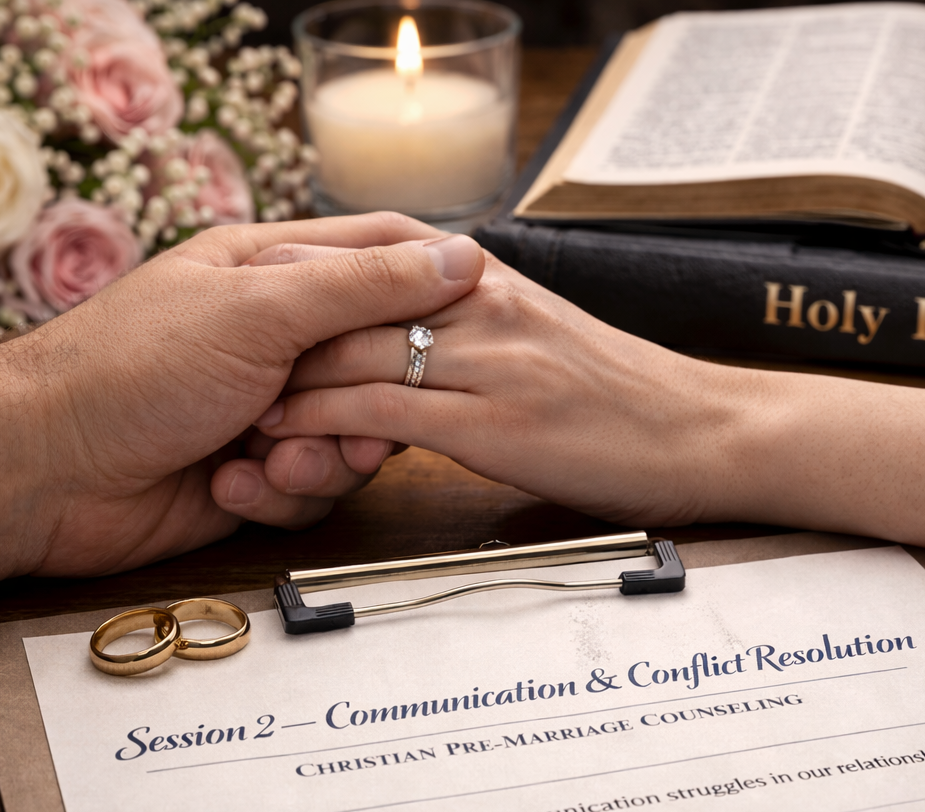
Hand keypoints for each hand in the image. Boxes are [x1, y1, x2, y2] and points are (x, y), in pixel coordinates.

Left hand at [18, 213, 484, 574]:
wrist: (42, 471)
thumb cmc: (134, 368)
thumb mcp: (260, 310)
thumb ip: (365, 287)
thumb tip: (464, 256)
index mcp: (272, 270)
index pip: (382, 257)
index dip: (433, 283)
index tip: (478, 317)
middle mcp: (275, 336)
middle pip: (382, 362)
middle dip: (371, 402)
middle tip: (349, 424)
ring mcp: (266, 409)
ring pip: (355, 436)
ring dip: (322, 460)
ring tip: (269, 462)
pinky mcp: (255, 474)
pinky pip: (312, 490)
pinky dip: (279, 494)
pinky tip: (231, 485)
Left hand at [250, 255, 769, 525]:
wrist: (708, 436)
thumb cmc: (627, 398)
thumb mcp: (545, 342)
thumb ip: (473, 321)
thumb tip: (405, 327)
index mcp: (490, 279)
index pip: (374, 255)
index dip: (304, 279)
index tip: (250, 312)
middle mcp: (483, 304)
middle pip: (346, 301)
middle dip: (274, 336)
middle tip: (215, 369)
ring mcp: (489, 361)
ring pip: (353, 356)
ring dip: (285, 388)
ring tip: (230, 415)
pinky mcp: (494, 425)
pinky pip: (384, 415)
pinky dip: (322, 427)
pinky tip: (283, 443)